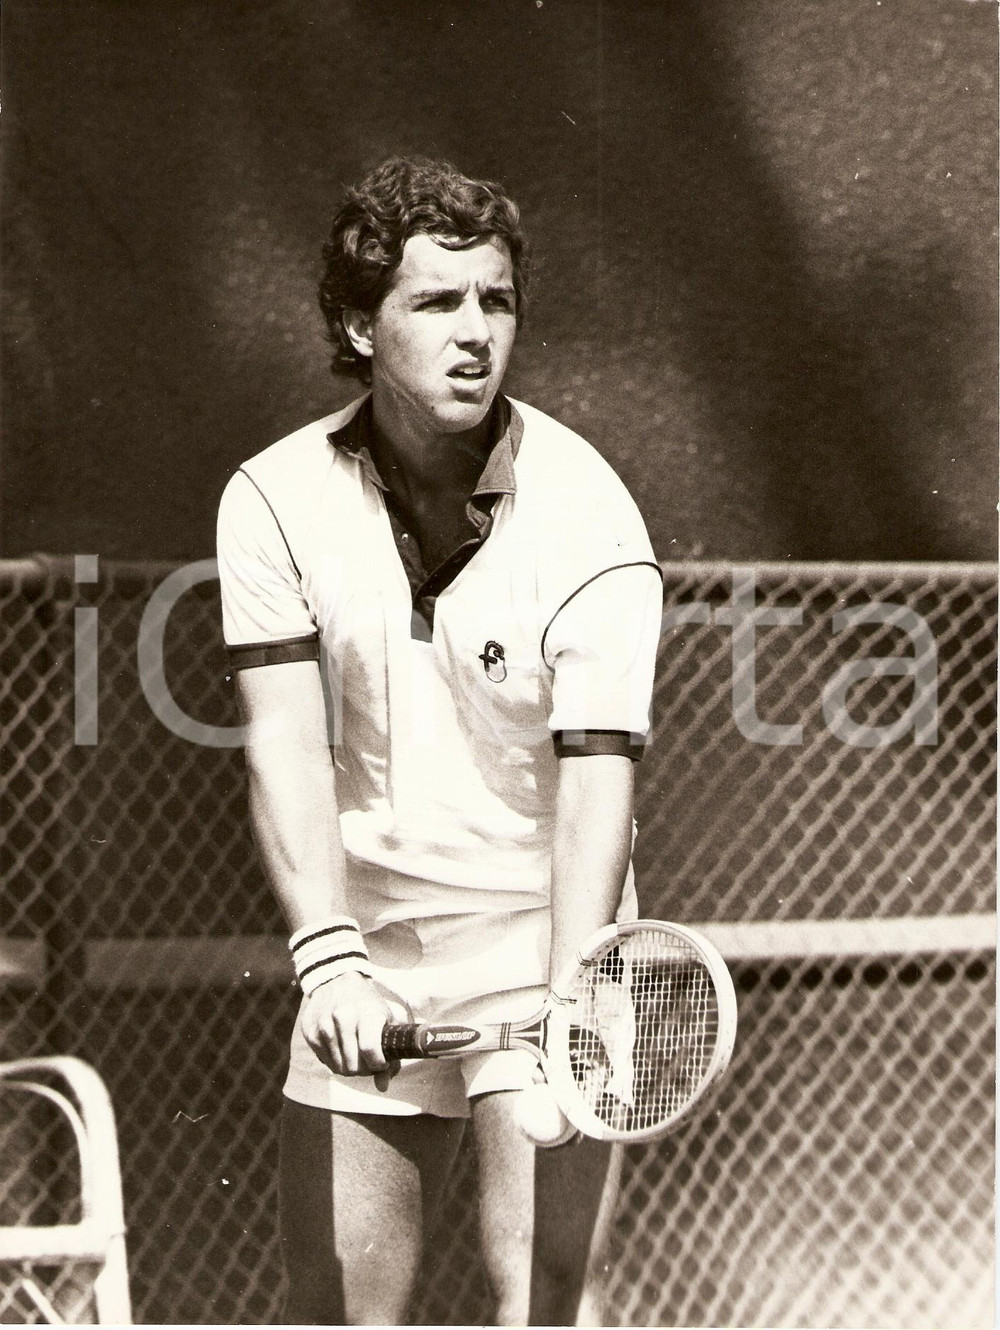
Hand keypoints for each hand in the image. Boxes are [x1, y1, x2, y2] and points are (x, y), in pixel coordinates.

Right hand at [301, 971, 397, 1087]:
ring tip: (355, 1053)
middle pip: (353, 1066)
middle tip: (368, 1060)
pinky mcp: (310, 1032)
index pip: (370, 1050)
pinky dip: (336, 1061)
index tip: (381, 1062)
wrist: (336, 980)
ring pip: (339, 1068)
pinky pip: (326, 1062)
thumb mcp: (385, 1021)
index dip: (378, 1065)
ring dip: (350, 1067)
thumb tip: (382, 1087)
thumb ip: (390, 1054)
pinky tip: (341, 1046)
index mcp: (367, 1012)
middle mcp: (343, 1017)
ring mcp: (324, 1024)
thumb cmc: (367, 1004)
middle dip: (364, 1070)